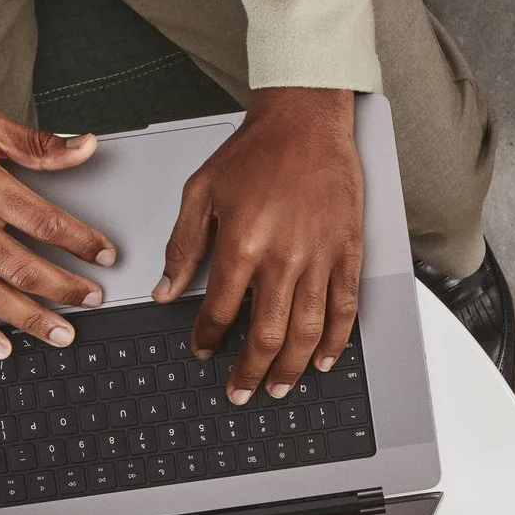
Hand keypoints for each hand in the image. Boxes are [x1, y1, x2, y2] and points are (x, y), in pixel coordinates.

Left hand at [154, 87, 362, 405]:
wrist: (306, 122)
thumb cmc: (255, 152)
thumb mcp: (201, 192)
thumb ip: (183, 246)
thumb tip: (167, 290)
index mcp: (242, 244)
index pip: (220, 311)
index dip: (208, 339)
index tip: (204, 351)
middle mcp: (283, 258)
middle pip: (266, 335)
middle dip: (250, 372)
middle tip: (240, 392)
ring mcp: (319, 258)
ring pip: (306, 332)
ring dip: (291, 368)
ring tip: (279, 387)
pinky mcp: (347, 253)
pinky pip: (344, 308)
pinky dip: (335, 340)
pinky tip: (323, 359)